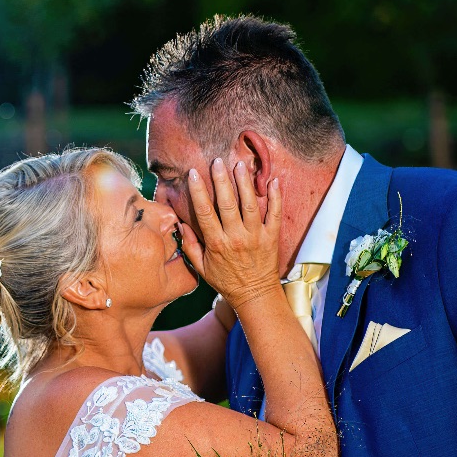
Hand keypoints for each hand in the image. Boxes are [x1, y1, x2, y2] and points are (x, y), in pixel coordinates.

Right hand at [178, 158, 281, 309]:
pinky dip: (275, 197)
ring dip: (244, 184)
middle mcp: (236, 238)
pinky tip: (272, 181)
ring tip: (240, 165)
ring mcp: (255, 236)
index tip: (194, 174)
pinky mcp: (271, 237)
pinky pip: (274, 214)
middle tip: (217, 162)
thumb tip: (181, 225)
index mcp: (217, 244)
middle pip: (227, 204)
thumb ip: (190, 246)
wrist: (254, 295)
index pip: (205, 213)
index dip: (198, 192)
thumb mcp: (202, 268)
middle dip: (221, 181)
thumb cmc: (226, 281)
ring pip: (250, 205)